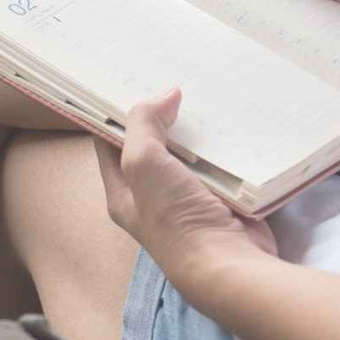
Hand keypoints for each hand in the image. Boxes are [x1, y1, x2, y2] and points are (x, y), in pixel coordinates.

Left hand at [94, 88, 275, 272]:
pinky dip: (224, 143)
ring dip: (195, 127)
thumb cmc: (176, 218)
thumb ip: (144, 125)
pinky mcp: (222, 198)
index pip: (109, 142)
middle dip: (161, 114)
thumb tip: (165, 95)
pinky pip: (220, 162)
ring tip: (203, 89)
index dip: (115, 112)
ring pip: (189, 151)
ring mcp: (189, 197)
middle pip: (152, 144)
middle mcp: (152, 195)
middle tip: (171, 75)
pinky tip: (230, 118)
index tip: (127, 78)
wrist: (229, 264)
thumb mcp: (143, 164)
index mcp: (123, 192)